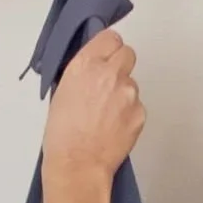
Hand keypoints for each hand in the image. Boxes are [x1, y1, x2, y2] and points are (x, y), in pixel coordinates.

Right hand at [44, 29, 144, 184]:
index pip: (110, 38)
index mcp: (85, 65)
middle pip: (127, 53)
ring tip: (106, 114)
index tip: (106, 56)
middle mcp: (110, 73)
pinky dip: (128, 113)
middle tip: (109, 83)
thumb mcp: (62, 92)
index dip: (108, 48)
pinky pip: (137, 105)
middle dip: (120, 65)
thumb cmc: (62, 135)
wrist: (78, 164)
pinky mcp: (140, 112)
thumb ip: (82, 74)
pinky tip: (113, 126)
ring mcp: (129, 92)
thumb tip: (92, 69)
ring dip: (123, 92)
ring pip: (132, 82)